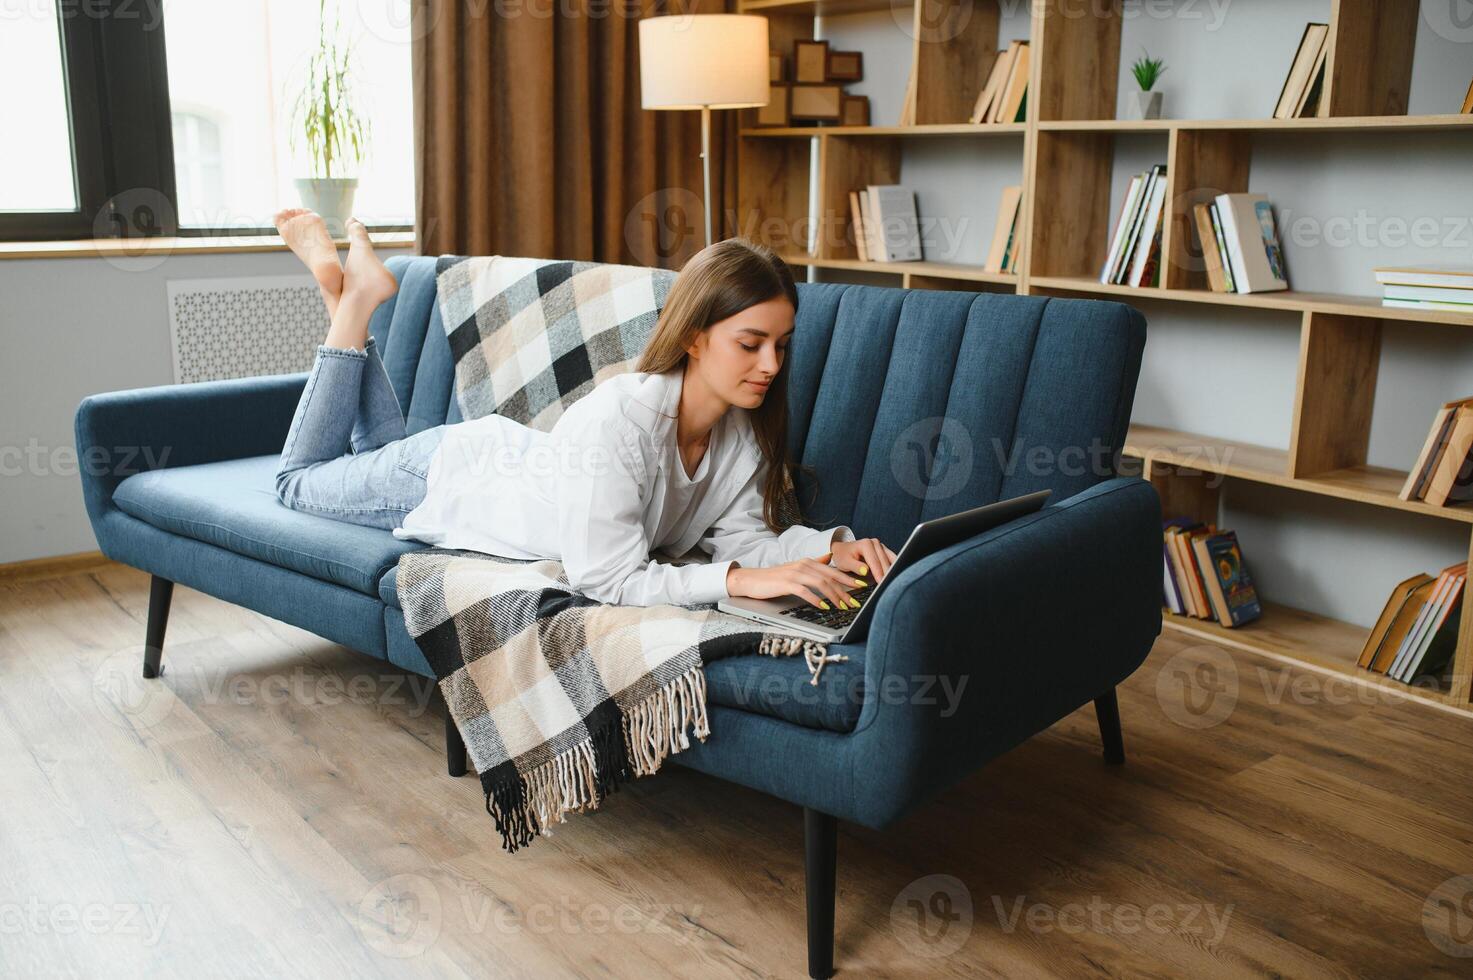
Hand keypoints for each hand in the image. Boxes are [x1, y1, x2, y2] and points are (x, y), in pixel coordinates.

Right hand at [726, 552, 865, 610]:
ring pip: (820, 583)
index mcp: (808, 562)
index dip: (848, 578)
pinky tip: (823, 607)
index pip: (833, 570)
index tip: (862, 586)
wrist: (752, 580)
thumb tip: (828, 557)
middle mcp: (804, 565)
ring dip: (834, 596)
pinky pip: (805, 591)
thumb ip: (813, 564)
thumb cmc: (775, 578)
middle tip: (855, 602)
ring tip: (842, 607)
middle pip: (830, 577)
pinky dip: (816, 599)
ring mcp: (795, 573)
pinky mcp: (786, 583)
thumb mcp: (797, 569)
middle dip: (845, 590)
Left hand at [831, 536, 897, 583]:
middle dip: (887, 573)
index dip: (879, 573)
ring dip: (892, 570)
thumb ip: (855, 566)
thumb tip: (865, 571)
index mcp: (866, 544)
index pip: (875, 562)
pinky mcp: (883, 551)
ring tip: (893, 582)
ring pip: (890, 560)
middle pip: (884, 561)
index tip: (881, 583)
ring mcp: (880, 546)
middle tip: (889, 586)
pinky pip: (891, 559)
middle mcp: (875, 543)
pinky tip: (895, 576)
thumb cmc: (842, 556)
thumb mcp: (845, 562)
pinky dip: (893, 567)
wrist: (842, 550)